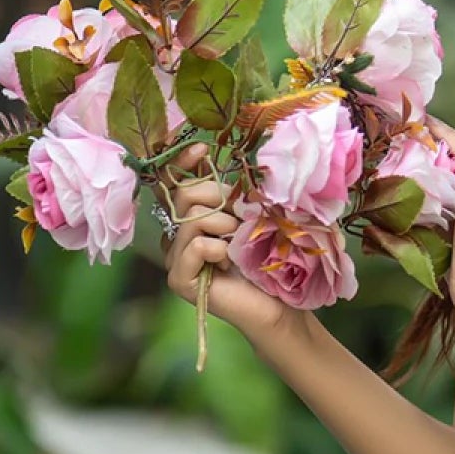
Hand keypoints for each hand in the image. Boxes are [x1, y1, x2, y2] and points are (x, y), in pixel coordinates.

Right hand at [160, 142, 288, 343]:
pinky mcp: (178, 280)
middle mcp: (179, 237)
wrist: (279, 305)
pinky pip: (195, 245)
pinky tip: (227, 264)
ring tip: (237, 247)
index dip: (183, 162)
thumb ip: (233, 194)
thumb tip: (217, 160)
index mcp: (195, 219)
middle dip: (217, 199)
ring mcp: (175, 259)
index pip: (177, 183)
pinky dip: (217, 249)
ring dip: (224, 227)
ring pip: (191, 218)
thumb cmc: (269, 261)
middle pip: (184, 195)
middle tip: (239, 222)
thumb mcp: (252, 217)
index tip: (202, 148)